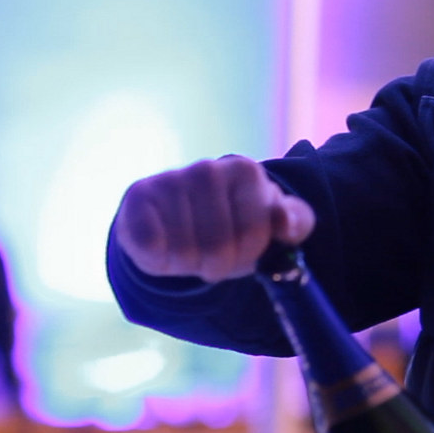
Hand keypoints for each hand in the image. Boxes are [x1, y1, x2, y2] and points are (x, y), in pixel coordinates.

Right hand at [113, 156, 315, 282]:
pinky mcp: (137, 197)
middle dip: (217, 264)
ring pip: (184, 251)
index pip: (255, 231)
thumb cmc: (233, 226)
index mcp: (246, 172)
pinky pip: (152, 246)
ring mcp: (170, 179)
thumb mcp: (271, 225)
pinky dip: (159, 259)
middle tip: (211, 255)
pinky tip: (162, 245)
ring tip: (188, 249)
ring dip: (188, 264)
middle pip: (218, 246)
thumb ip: (296, 221)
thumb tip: (284, 223)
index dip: (248, 255)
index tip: (243, 251)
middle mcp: (208, 169)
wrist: (177, 222)